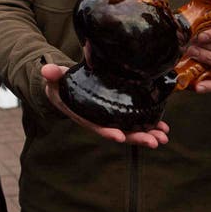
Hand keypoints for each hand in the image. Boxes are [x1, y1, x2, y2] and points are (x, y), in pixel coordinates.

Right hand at [41, 64, 168, 147]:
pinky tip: (164, 126)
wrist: (66, 86)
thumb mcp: (54, 78)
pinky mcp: (119, 111)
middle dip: (137, 137)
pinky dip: (150, 125)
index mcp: (83, 114)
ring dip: (148, 134)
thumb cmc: (60, 83)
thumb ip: (52, 75)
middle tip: (155, 141)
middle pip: (119, 132)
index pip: (96, 126)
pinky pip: (136, 121)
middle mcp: (99, 120)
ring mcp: (111, 117)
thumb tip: (47, 70)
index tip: (120, 136)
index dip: (108, 132)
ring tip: (164, 136)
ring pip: (131, 129)